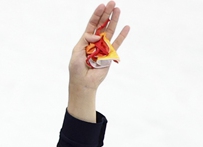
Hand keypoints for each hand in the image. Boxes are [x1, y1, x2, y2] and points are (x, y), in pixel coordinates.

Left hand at [67, 3, 130, 120]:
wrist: (83, 83)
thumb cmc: (77, 69)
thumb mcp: (77, 52)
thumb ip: (86, 41)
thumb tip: (97, 35)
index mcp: (85, 40)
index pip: (92, 25)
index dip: (96, 15)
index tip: (101, 6)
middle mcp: (95, 42)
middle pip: (102, 25)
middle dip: (107, 14)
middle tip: (112, 3)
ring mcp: (103, 47)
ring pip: (110, 32)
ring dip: (114, 21)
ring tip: (118, 10)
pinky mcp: (110, 55)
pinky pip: (117, 43)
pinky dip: (122, 36)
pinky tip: (126, 27)